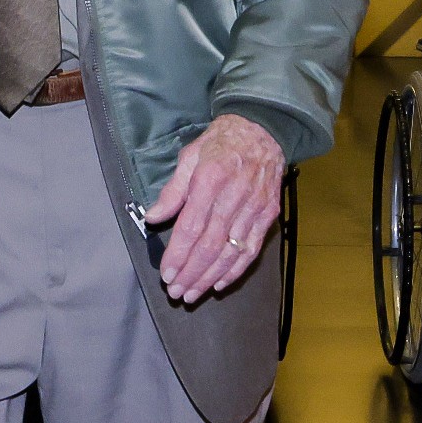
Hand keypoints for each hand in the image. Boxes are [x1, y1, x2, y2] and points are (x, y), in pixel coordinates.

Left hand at [141, 112, 283, 302]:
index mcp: (210, 179)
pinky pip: (252, 249)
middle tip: (176, 293)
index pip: (191, 227)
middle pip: (210, 245)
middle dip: (191, 273)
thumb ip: (172, 190)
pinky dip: (236, 270)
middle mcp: (234, 196)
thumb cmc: (221, 142)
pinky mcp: (268, 214)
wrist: (264, 128)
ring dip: (210, 277)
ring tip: (193, 294)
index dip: (177, 255)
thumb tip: (152, 218)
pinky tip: (220, 283)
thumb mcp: (190, 155)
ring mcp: (255, 207)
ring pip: (231, 252)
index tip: (165, 274)